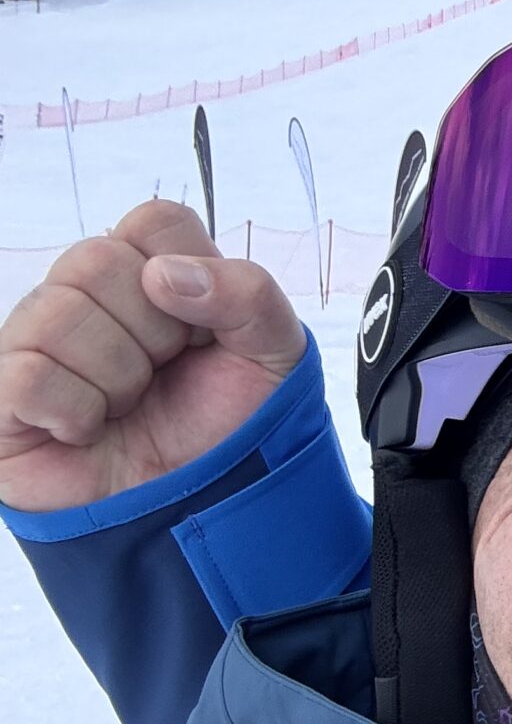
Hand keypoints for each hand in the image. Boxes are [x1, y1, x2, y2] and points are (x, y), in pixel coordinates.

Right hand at [0, 201, 304, 513]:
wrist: (201, 503)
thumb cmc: (227, 421)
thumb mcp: (273, 352)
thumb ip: (248, 294)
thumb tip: (166, 273)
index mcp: (147, 271)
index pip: (154, 220)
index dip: (190, 274)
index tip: (203, 331)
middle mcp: (82, 296)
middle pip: (95, 260)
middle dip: (153, 332)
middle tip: (163, 374)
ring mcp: (35, 342)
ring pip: (58, 314)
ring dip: (118, 376)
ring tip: (127, 405)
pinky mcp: (3, 396)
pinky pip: (30, 375)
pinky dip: (77, 410)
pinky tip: (88, 429)